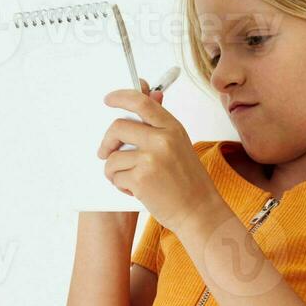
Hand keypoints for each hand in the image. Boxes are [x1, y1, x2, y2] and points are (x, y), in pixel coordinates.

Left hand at [99, 80, 224, 235]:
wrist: (199, 212)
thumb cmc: (189, 182)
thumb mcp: (180, 145)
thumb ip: (161, 123)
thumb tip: (151, 92)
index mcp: (173, 128)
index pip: (142, 102)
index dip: (121, 97)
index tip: (109, 99)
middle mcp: (163, 140)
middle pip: (118, 127)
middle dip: (107, 142)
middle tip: (105, 152)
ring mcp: (151, 159)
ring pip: (113, 157)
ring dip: (114, 171)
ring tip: (130, 180)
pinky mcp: (141, 179)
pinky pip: (115, 176)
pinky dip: (121, 185)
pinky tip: (136, 190)